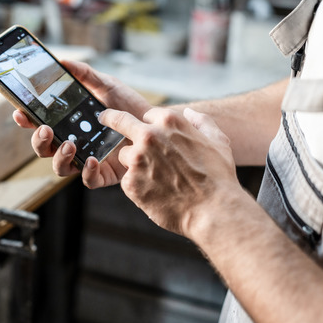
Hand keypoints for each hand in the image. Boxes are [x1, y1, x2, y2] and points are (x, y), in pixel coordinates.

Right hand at [12, 60, 151, 187]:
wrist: (156, 124)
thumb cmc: (129, 106)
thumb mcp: (107, 86)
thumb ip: (85, 75)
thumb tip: (63, 61)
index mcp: (69, 123)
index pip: (40, 123)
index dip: (26, 120)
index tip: (20, 112)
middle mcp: (73, 143)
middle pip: (44, 148)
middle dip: (39, 141)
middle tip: (45, 129)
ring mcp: (86, 159)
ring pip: (60, 167)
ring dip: (59, 157)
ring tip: (68, 144)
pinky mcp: (104, 174)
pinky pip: (88, 180)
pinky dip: (86, 172)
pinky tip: (91, 159)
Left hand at [98, 106, 243, 236]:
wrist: (213, 211)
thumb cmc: (218, 177)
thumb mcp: (218, 140)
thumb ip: (202, 121)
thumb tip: (189, 111)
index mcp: (170, 122)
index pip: (147, 114)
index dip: (148, 123)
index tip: (141, 125)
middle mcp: (149, 136)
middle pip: (119, 122)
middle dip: (110, 119)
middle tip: (104, 119)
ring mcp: (137, 160)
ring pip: (125, 156)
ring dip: (135, 164)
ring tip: (158, 179)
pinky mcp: (130, 183)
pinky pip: (128, 180)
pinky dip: (138, 186)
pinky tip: (157, 193)